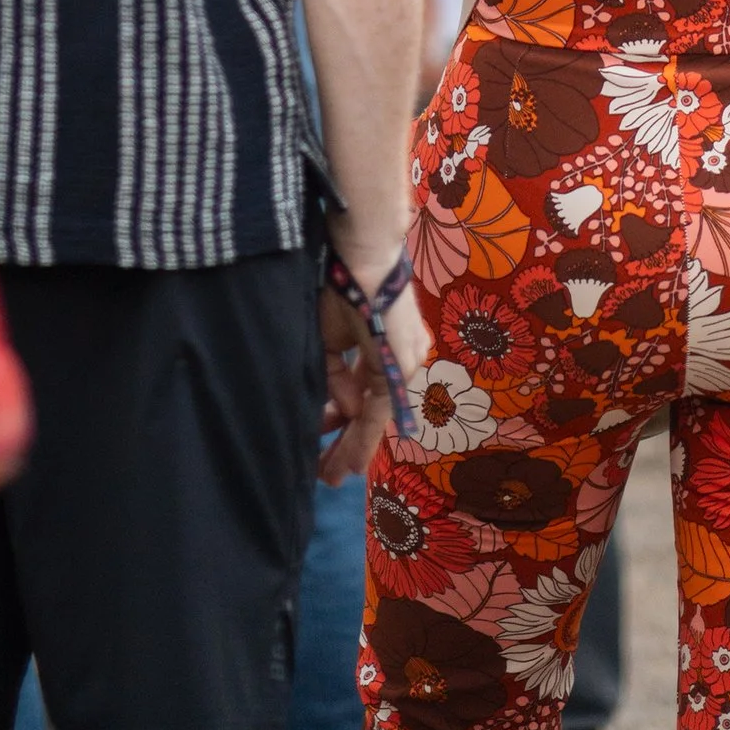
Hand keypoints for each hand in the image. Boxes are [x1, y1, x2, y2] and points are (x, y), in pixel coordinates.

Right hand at [317, 258, 429, 483]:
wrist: (364, 254)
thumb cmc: (343, 284)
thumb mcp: (329, 335)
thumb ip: (335, 374)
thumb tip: (345, 408)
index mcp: (383, 348)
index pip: (363, 392)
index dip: (343, 418)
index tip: (323, 440)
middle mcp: (400, 361)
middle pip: (371, 412)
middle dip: (346, 442)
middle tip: (326, 473)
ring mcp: (406, 365)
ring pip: (375, 416)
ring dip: (351, 446)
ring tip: (329, 475)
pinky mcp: (403, 369)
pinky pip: (382, 411)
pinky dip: (364, 437)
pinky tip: (350, 463)